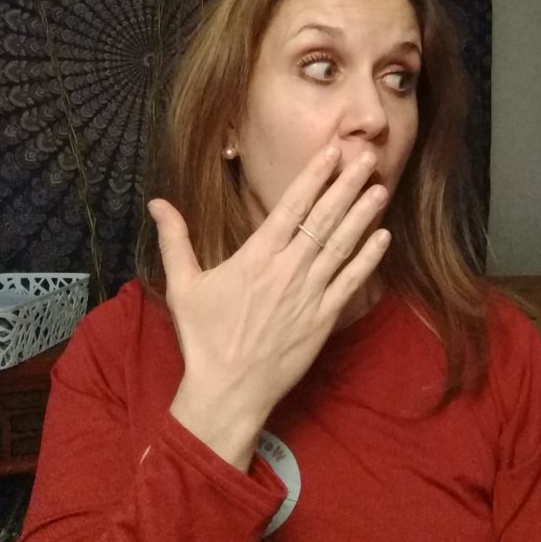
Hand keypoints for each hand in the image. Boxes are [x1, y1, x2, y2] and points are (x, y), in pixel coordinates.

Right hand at [148, 145, 389, 469]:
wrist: (227, 391)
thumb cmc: (203, 338)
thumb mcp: (183, 285)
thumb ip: (175, 239)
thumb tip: (157, 202)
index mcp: (256, 256)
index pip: (291, 205)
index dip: (314, 175)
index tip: (332, 150)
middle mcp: (288, 269)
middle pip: (324, 218)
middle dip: (347, 185)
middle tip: (368, 155)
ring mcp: (309, 294)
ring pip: (342, 245)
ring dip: (363, 215)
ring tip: (381, 187)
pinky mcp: (323, 319)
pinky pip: (350, 283)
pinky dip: (368, 259)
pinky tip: (383, 238)